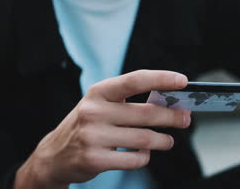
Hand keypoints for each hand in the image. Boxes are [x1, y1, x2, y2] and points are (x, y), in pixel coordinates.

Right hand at [14, 70, 190, 188]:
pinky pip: (135, 159)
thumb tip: (170, 104)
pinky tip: (143, 153)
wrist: (54, 155)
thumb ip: (130, 102)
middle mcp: (94, 111)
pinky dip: (145, 157)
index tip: (183, 81)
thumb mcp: (101, 105)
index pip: (135, 80)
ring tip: (168, 141)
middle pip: (147, 113)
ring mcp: (93, 136)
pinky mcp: (95, 159)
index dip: (161, 79)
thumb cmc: (87, 125)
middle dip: (172, 116)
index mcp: (99, 92)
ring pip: (145, 138)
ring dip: (163, 141)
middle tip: (185, 119)